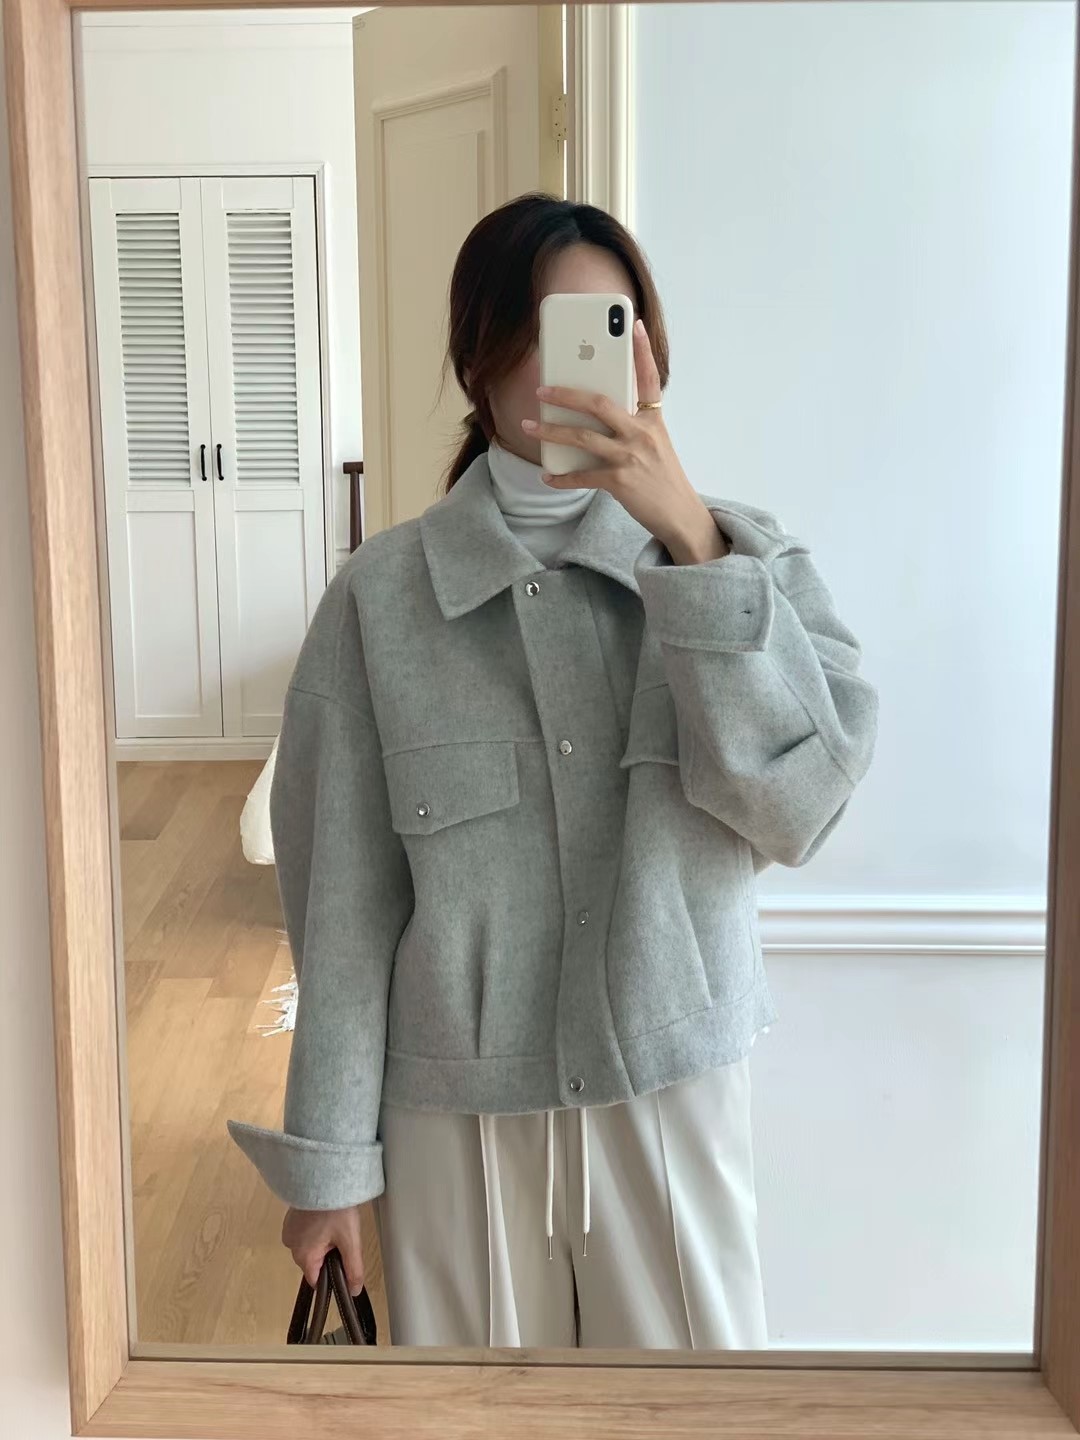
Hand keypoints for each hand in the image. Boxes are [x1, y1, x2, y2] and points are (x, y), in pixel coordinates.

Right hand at [282, 1204, 364, 1294]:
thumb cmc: (335, 1208)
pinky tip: (325, 1215)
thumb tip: (354, 1291)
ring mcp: (289, 1230)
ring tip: (334, 1222)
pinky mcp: (291, 1217)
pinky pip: (305, 1231)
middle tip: (341, 1234)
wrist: (324, 1176)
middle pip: (314, 1261)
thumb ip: (353, 1269)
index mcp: (303, 1256)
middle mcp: (291, 1245)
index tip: (342, 1260)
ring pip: (310, 1245)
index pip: (317, 1280)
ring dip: (323, 1238)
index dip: (332, 1274)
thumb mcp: (350, 1241)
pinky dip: (316, 1227)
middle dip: (329, 1252)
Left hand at [521, 318, 730, 564]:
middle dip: (566, 394)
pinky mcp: (621, 481)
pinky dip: (562, 477)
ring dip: (551, 431)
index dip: (642, 350)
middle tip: (542, 389)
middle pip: (599, 403)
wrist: (681, 515)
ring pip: (583, 437)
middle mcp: (642, 433)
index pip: (649, 378)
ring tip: (530, 427)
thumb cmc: (664, 478)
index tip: (632, 324)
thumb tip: (595, 414)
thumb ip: (634, 424)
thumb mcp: (657, 444)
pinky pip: (582, 476)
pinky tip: (548, 475)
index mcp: (653, 420)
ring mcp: (631, 456)